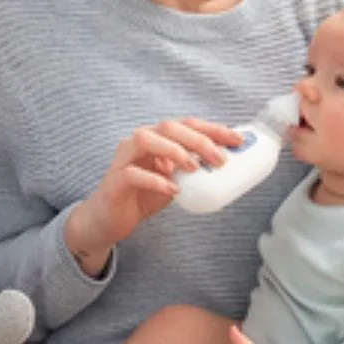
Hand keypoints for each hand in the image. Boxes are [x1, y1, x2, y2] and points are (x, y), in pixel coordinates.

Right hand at [65, 119, 241, 274]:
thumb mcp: (172, 180)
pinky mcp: (115, 181)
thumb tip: (225, 168)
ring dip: (174, 150)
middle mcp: (137, 143)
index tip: (236, 141)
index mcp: (155, 139)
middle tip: (219, 159)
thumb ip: (191, 171)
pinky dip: (155, 179)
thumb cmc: (141, 195)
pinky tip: (173, 190)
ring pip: (145, 139)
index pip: (185, 124)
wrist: (107, 219)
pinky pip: (133, 174)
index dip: (212, 129)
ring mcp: (123, 159)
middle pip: (167, 126)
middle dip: (197, 139)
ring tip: (193, 168)